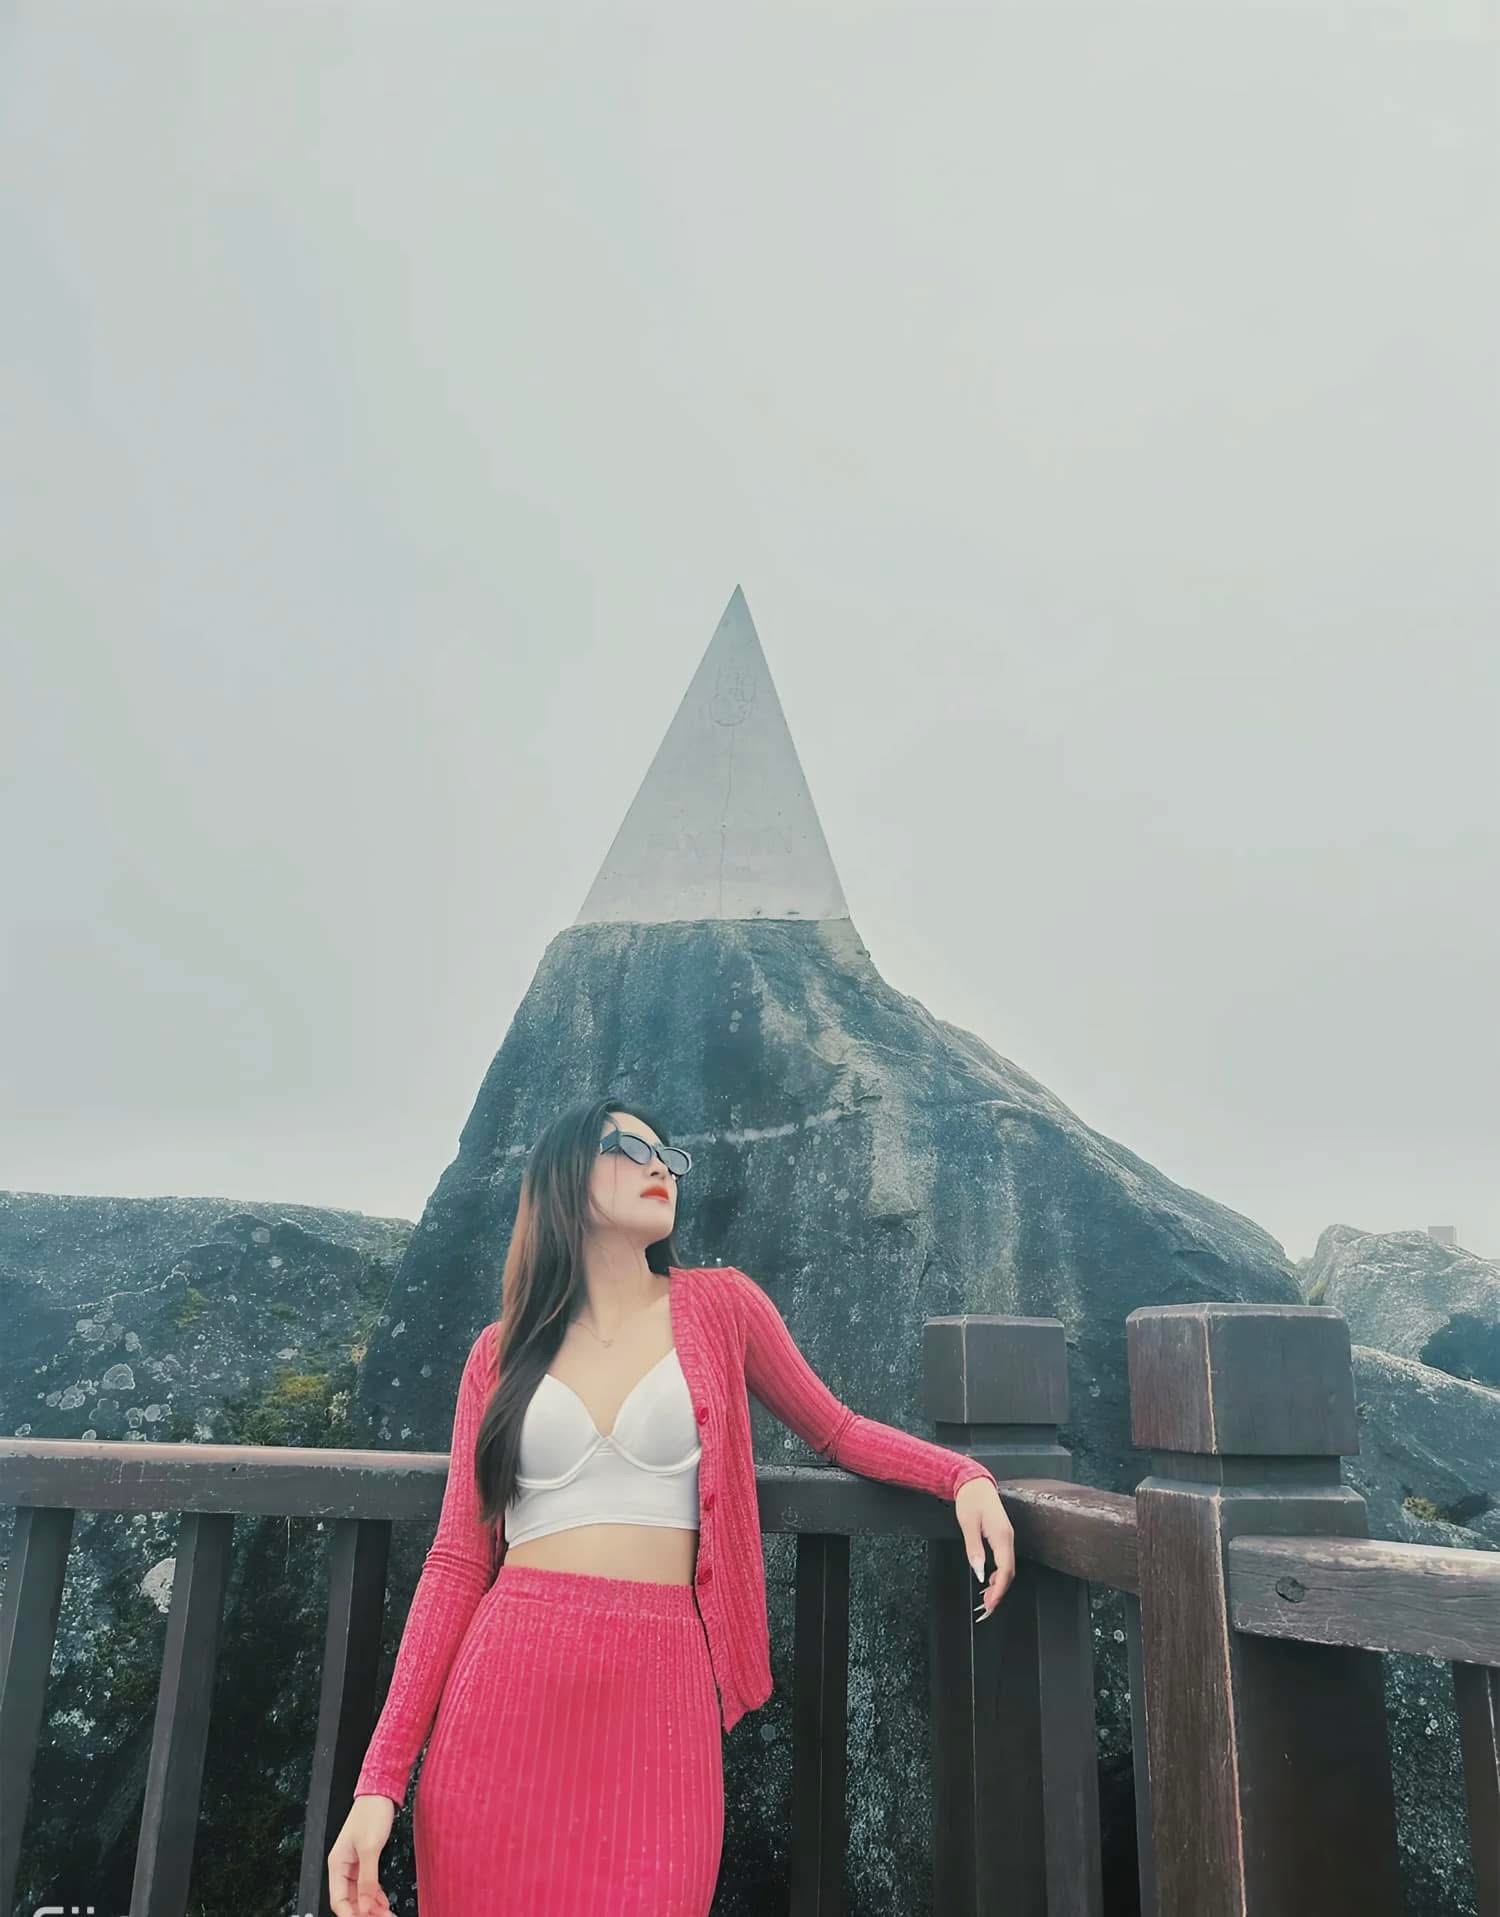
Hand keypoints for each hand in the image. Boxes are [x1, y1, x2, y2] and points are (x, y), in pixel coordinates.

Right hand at [328, 1793, 395, 1916]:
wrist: (380, 1792)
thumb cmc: (371, 1813)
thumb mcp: (370, 1848)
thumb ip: (368, 1879)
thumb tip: (365, 1906)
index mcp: (337, 1864)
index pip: (338, 1899)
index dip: (350, 1914)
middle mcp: (343, 1866)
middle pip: (350, 1899)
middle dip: (365, 1912)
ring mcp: (354, 1864)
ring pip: (360, 1894)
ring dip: (371, 1906)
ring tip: (386, 1914)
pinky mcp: (365, 1860)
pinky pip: (367, 1885)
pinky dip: (375, 1895)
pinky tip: (384, 1902)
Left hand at [955, 1477, 1014, 1622]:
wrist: (974, 1482)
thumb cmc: (970, 1499)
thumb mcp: (968, 1524)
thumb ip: (974, 1548)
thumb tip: (979, 1573)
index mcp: (1001, 1536)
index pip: (1005, 1569)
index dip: (999, 1589)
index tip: (990, 1604)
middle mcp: (1008, 1538)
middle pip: (1010, 1572)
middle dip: (1000, 1592)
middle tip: (987, 1609)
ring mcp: (1006, 1537)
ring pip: (1008, 1568)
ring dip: (999, 1585)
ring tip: (987, 1600)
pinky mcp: (1002, 1537)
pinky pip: (1005, 1560)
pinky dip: (999, 1574)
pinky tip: (989, 1581)